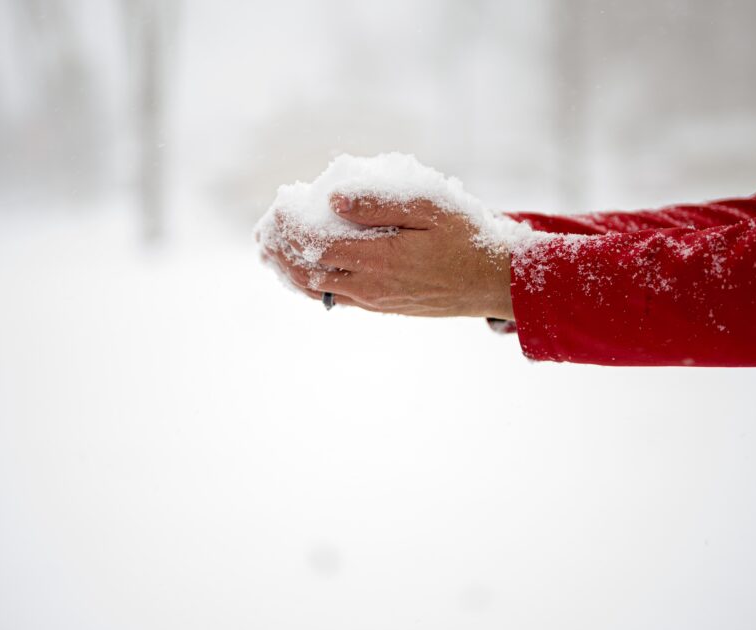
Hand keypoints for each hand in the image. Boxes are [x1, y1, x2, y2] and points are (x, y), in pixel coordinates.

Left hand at [262, 194, 514, 319]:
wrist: (494, 282)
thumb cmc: (466, 236)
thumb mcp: (429, 207)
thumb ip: (380, 202)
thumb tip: (333, 196)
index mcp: (378, 258)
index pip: (316, 242)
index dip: (290, 225)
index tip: (276, 205)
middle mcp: (369, 285)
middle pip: (308, 269)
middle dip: (280, 250)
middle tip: (261, 231)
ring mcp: (374, 299)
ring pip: (317, 289)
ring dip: (289, 270)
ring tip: (269, 252)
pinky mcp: (382, 306)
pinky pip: (335, 297)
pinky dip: (310, 284)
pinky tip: (302, 273)